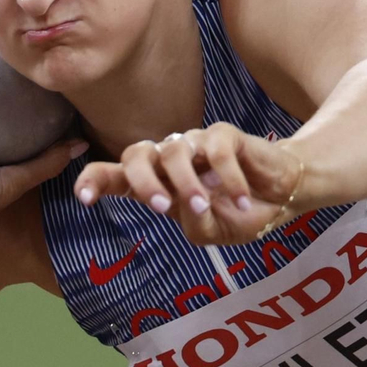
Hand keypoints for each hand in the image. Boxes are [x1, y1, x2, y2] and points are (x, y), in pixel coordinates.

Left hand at [74, 123, 304, 246]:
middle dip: (142, 181)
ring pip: (173, 152)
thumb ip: (193, 224)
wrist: (283, 197)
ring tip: (208, 207)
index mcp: (158, 185)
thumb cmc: (240, 214)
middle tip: (160, 207)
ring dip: (188, 184)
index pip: (117, 176)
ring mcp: (195, 144)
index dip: (95, 181)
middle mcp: (170, 161)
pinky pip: (217, 150)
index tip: (83, 198)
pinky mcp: (224, 134)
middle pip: (134, 155)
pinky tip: (243, 200)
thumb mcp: (211, 232)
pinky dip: (229, 179)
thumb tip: (185, 204)